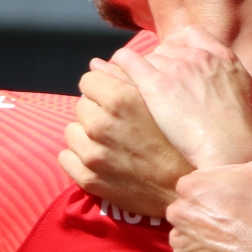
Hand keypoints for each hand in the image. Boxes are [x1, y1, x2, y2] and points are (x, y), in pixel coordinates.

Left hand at [59, 60, 192, 217]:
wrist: (185, 187)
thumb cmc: (179, 142)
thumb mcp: (160, 101)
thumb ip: (126, 77)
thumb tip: (95, 64)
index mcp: (119, 100)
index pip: (88, 80)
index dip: (103, 88)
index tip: (116, 100)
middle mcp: (101, 125)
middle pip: (82, 105)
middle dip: (97, 112)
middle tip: (120, 125)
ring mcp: (92, 154)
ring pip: (72, 131)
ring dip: (86, 135)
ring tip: (111, 143)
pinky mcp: (88, 179)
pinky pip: (66, 158)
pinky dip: (79, 158)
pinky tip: (101, 160)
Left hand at [111, 27, 251, 168]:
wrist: (230, 152)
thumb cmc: (239, 133)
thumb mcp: (245, 93)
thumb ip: (229, 76)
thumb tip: (218, 72)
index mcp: (221, 57)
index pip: (192, 36)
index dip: (178, 49)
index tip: (172, 63)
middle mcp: (197, 57)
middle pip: (166, 49)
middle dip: (157, 64)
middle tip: (150, 84)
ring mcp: (175, 69)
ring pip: (147, 56)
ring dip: (139, 71)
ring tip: (130, 90)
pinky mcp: (156, 85)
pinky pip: (128, 61)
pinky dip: (119, 65)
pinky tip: (110, 76)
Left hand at [168, 133, 251, 251]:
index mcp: (190, 186)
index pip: (192, 191)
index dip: (211, 199)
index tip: (229, 206)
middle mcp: (177, 213)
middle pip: (186, 215)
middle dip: (202, 221)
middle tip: (227, 227)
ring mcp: (179, 243)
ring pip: (184, 241)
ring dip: (199, 244)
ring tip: (225, 247)